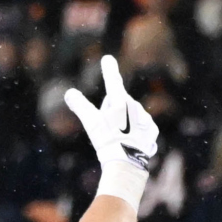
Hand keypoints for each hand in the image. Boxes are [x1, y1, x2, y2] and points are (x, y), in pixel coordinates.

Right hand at [63, 54, 159, 203]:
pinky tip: (129, 144)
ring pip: (131, 116)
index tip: (107, 59)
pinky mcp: (152, 132)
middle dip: (112, 112)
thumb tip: (69, 93)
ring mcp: (145, 119)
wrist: (126, 163)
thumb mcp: (91, 124)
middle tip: (105, 129)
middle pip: (119, 104)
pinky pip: (141, 128)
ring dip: (124, 124)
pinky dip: (135, 135)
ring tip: (117, 139)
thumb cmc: (107, 141)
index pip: (112, 81)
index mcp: (120, 102)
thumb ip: (81, 106)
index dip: (109, 70)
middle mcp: (135, 107)